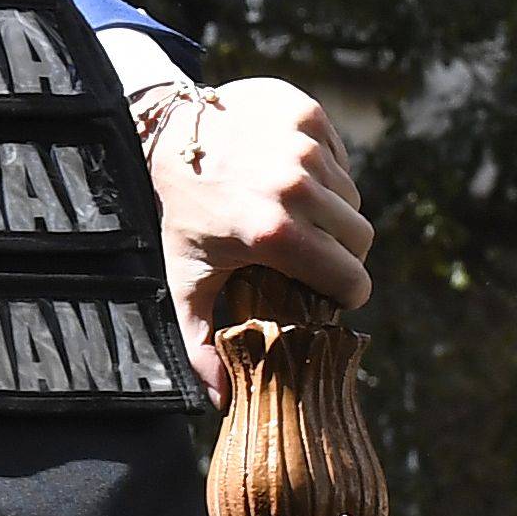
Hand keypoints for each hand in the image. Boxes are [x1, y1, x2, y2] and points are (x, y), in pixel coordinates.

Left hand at [146, 76, 373, 400]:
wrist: (157, 133)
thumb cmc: (178, 214)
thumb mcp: (184, 279)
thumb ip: (202, 344)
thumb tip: (223, 402)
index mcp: (274, 233)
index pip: (350, 278)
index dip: (342, 292)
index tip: (327, 293)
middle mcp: (296, 186)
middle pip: (359, 238)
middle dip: (340, 254)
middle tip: (306, 255)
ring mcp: (304, 145)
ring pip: (352, 198)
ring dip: (331, 212)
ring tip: (290, 213)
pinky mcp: (307, 112)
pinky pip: (341, 158)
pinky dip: (325, 171)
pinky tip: (286, 175)